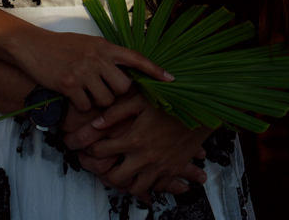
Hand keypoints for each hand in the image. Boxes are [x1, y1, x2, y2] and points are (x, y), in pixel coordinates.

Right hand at [9, 27, 171, 110]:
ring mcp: (83, 71)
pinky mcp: (69, 84)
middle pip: (123, 87)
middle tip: (104, 91)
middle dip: (116, 94)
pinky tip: (73, 97)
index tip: (171, 79)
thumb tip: (125, 71)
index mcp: (104, 46)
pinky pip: (87, 106)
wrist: (32, 46)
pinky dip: (82, 106)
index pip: (136, 57)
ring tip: (86, 92)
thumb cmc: (61, 47)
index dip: (154, 70)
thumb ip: (106, 55)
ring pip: (106, 99)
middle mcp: (97, 57)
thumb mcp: (88, 44)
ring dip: (98, 102)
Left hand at [64, 91, 211, 202]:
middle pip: (114, 177)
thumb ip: (115, 113)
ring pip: (135, 188)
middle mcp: (145, 157)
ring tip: (123, 170)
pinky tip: (144, 172)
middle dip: (104, 173)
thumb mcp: (139, 101)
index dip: (89, 149)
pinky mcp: (173, 170)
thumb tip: (94, 124)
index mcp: (134, 139)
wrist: (201, 110)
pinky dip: (149, 183)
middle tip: (102, 164)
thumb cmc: (169, 102)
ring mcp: (160, 166)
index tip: (87, 145)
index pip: (100, 152)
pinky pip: (156, 187)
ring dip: (127, 182)